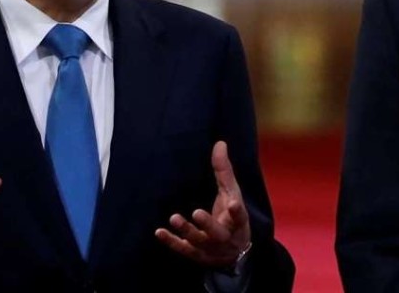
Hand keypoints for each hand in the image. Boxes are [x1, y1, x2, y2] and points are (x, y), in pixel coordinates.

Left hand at [154, 141, 251, 268]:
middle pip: (217, 233)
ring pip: (198, 241)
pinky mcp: (195, 254)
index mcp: (237, 222)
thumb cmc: (231, 216)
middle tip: (197, 212)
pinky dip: (171, 241)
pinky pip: (182, 249)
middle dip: (207, 224)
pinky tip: (159, 232)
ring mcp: (209, 248)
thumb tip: (220, 143)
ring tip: (174, 217)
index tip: (233, 204)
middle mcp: (224, 237)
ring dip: (186, 230)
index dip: (236, 212)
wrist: (234, 252)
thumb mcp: (232, 193)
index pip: (240, 217)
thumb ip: (224, 171)